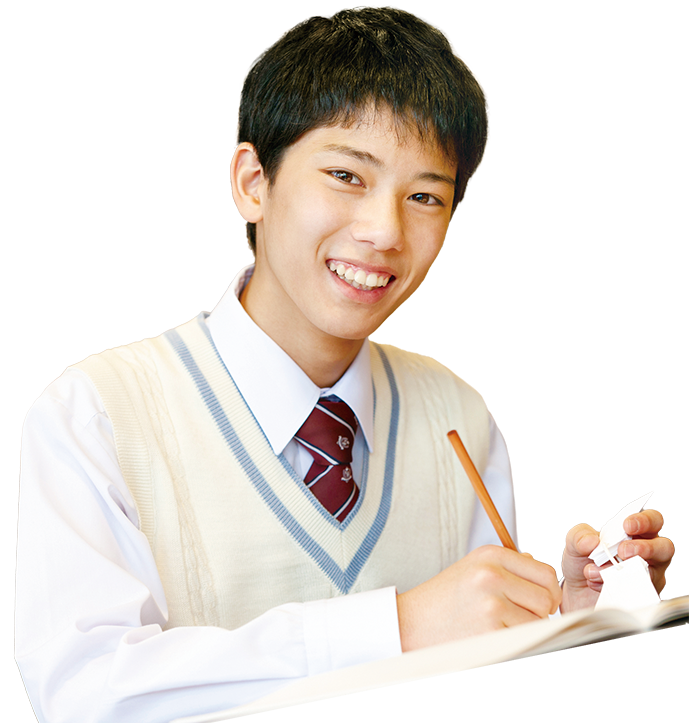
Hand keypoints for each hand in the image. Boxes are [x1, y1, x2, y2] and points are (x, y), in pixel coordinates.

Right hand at [396, 545, 561, 650]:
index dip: (548, 592)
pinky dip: (515, 642)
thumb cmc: (446, 598)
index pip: (545, 574)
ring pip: (539, 621)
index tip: (538, 603)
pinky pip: (524, 639)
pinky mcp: (490, 630)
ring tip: (501, 625)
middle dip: (540, 612)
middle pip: (547, 597)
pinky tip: (493, 636)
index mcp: (491, 555)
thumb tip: (548, 580)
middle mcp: (492, 574)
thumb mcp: (474, 567)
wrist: (412, 622)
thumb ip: (510, 568)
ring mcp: (491, 603)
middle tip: (518, 617)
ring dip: (528, 628)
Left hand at [561, 510, 674, 612]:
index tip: (627, 525)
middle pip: (664, 548)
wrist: (575, 592)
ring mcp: (646, 577)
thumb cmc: (582, 562)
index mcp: (634, 534)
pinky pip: (638, 593)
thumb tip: (592, 541)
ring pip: (652, 573)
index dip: (645, 521)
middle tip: (623, 551)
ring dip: (623, 571)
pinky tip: (597, 584)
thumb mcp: (575, 543)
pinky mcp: (640, 596)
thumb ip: (580, 536)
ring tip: (595, 571)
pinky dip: (616, 587)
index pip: (652, 522)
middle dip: (645, 548)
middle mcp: (646, 555)